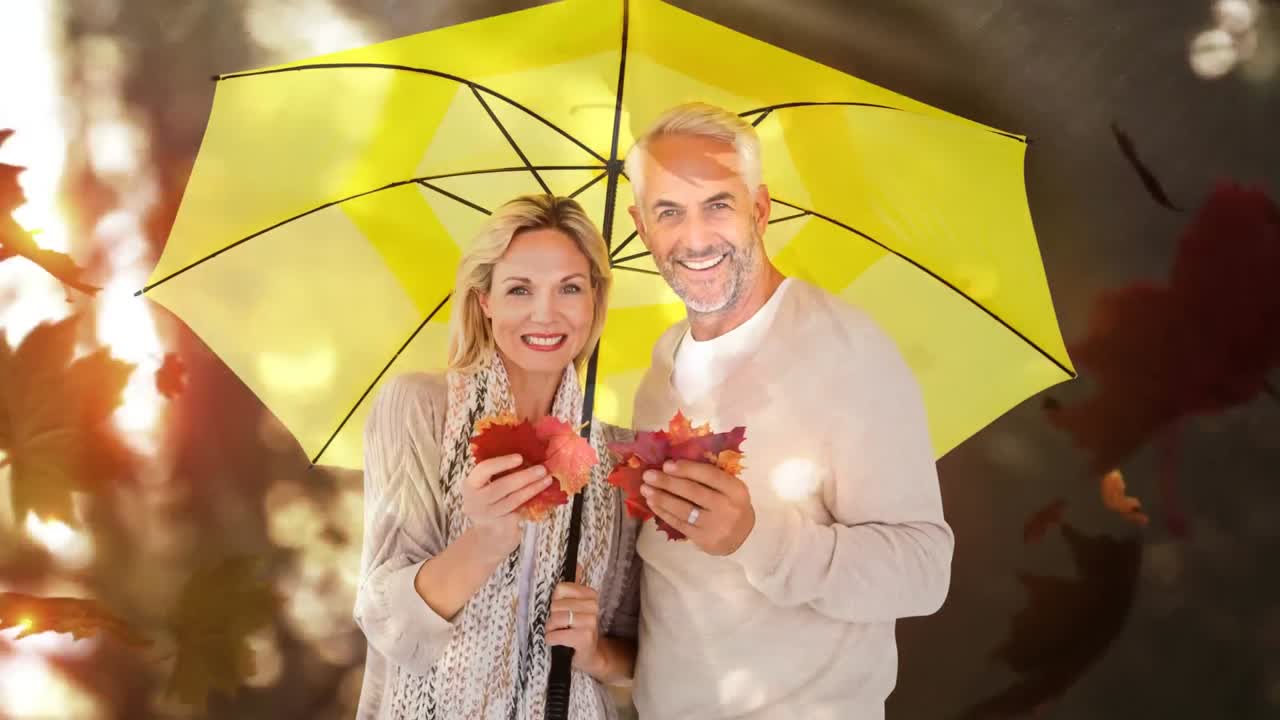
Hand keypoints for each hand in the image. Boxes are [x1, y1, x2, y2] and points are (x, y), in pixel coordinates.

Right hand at [461, 454, 552, 558]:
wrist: (489, 534)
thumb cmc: (492, 502)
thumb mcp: (487, 486)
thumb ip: (499, 473)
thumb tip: (527, 453)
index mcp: (471, 484)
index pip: (483, 469)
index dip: (502, 463)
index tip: (520, 457)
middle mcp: (475, 501)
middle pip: (501, 486)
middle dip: (524, 476)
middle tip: (542, 469)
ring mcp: (488, 516)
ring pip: (513, 499)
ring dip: (533, 488)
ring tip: (547, 479)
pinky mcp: (501, 526)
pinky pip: (520, 510)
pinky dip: (533, 500)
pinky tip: (544, 493)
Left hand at [546, 566, 601, 674]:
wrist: (589, 654)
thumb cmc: (578, 628)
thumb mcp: (576, 606)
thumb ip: (574, 587)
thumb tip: (577, 564)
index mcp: (590, 594)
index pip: (560, 589)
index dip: (555, 601)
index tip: (563, 610)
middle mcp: (593, 605)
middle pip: (556, 605)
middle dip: (552, 618)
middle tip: (560, 626)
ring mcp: (590, 621)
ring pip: (555, 619)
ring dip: (550, 630)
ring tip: (558, 634)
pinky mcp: (584, 637)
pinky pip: (556, 634)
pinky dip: (551, 640)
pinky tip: (557, 642)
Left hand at [640, 459, 755, 554]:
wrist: (743, 538)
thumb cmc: (731, 505)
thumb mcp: (729, 489)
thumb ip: (709, 477)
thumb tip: (674, 463)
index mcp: (736, 490)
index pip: (710, 475)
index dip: (687, 469)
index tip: (667, 464)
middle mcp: (727, 508)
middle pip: (693, 492)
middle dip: (668, 482)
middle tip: (648, 475)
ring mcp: (715, 526)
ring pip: (683, 509)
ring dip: (661, 498)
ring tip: (646, 489)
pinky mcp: (704, 540)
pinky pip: (679, 524)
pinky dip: (664, 512)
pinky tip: (653, 503)